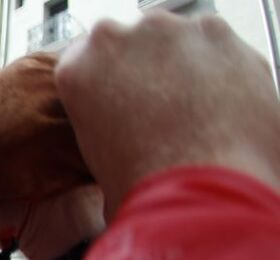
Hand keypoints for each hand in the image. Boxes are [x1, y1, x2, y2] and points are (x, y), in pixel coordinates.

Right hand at [55, 12, 279, 217]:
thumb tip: (121, 136)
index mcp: (77, 70)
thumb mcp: (95, 163)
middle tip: (158, 111)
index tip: (121, 100)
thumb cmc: (140, 187)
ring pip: (173, 38)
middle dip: (143, 69)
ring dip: (180, 66)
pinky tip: (217, 104)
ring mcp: (168, 32)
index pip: (86, 58)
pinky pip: (214, 44)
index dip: (108, 81)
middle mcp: (116, 39)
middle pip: (129, 42)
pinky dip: (218, 67)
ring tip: (191, 112)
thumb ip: (103, 128)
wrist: (193, 192)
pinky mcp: (216, 34)